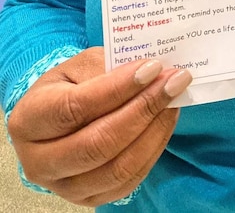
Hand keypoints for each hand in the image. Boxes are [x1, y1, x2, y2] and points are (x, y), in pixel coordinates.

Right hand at [7, 48, 191, 206]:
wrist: (58, 118)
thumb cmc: (71, 85)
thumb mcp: (81, 66)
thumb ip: (110, 68)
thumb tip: (151, 72)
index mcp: (29, 119)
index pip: (75, 107)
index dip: (118, 88)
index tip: (153, 68)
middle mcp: (39, 161)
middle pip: (97, 144)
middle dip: (143, 109)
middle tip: (174, 82)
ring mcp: (63, 187)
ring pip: (117, 167)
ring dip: (155, 130)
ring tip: (175, 99)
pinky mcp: (89, 198)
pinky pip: (129, 180)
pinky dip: (154, 149)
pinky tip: (166, 121)